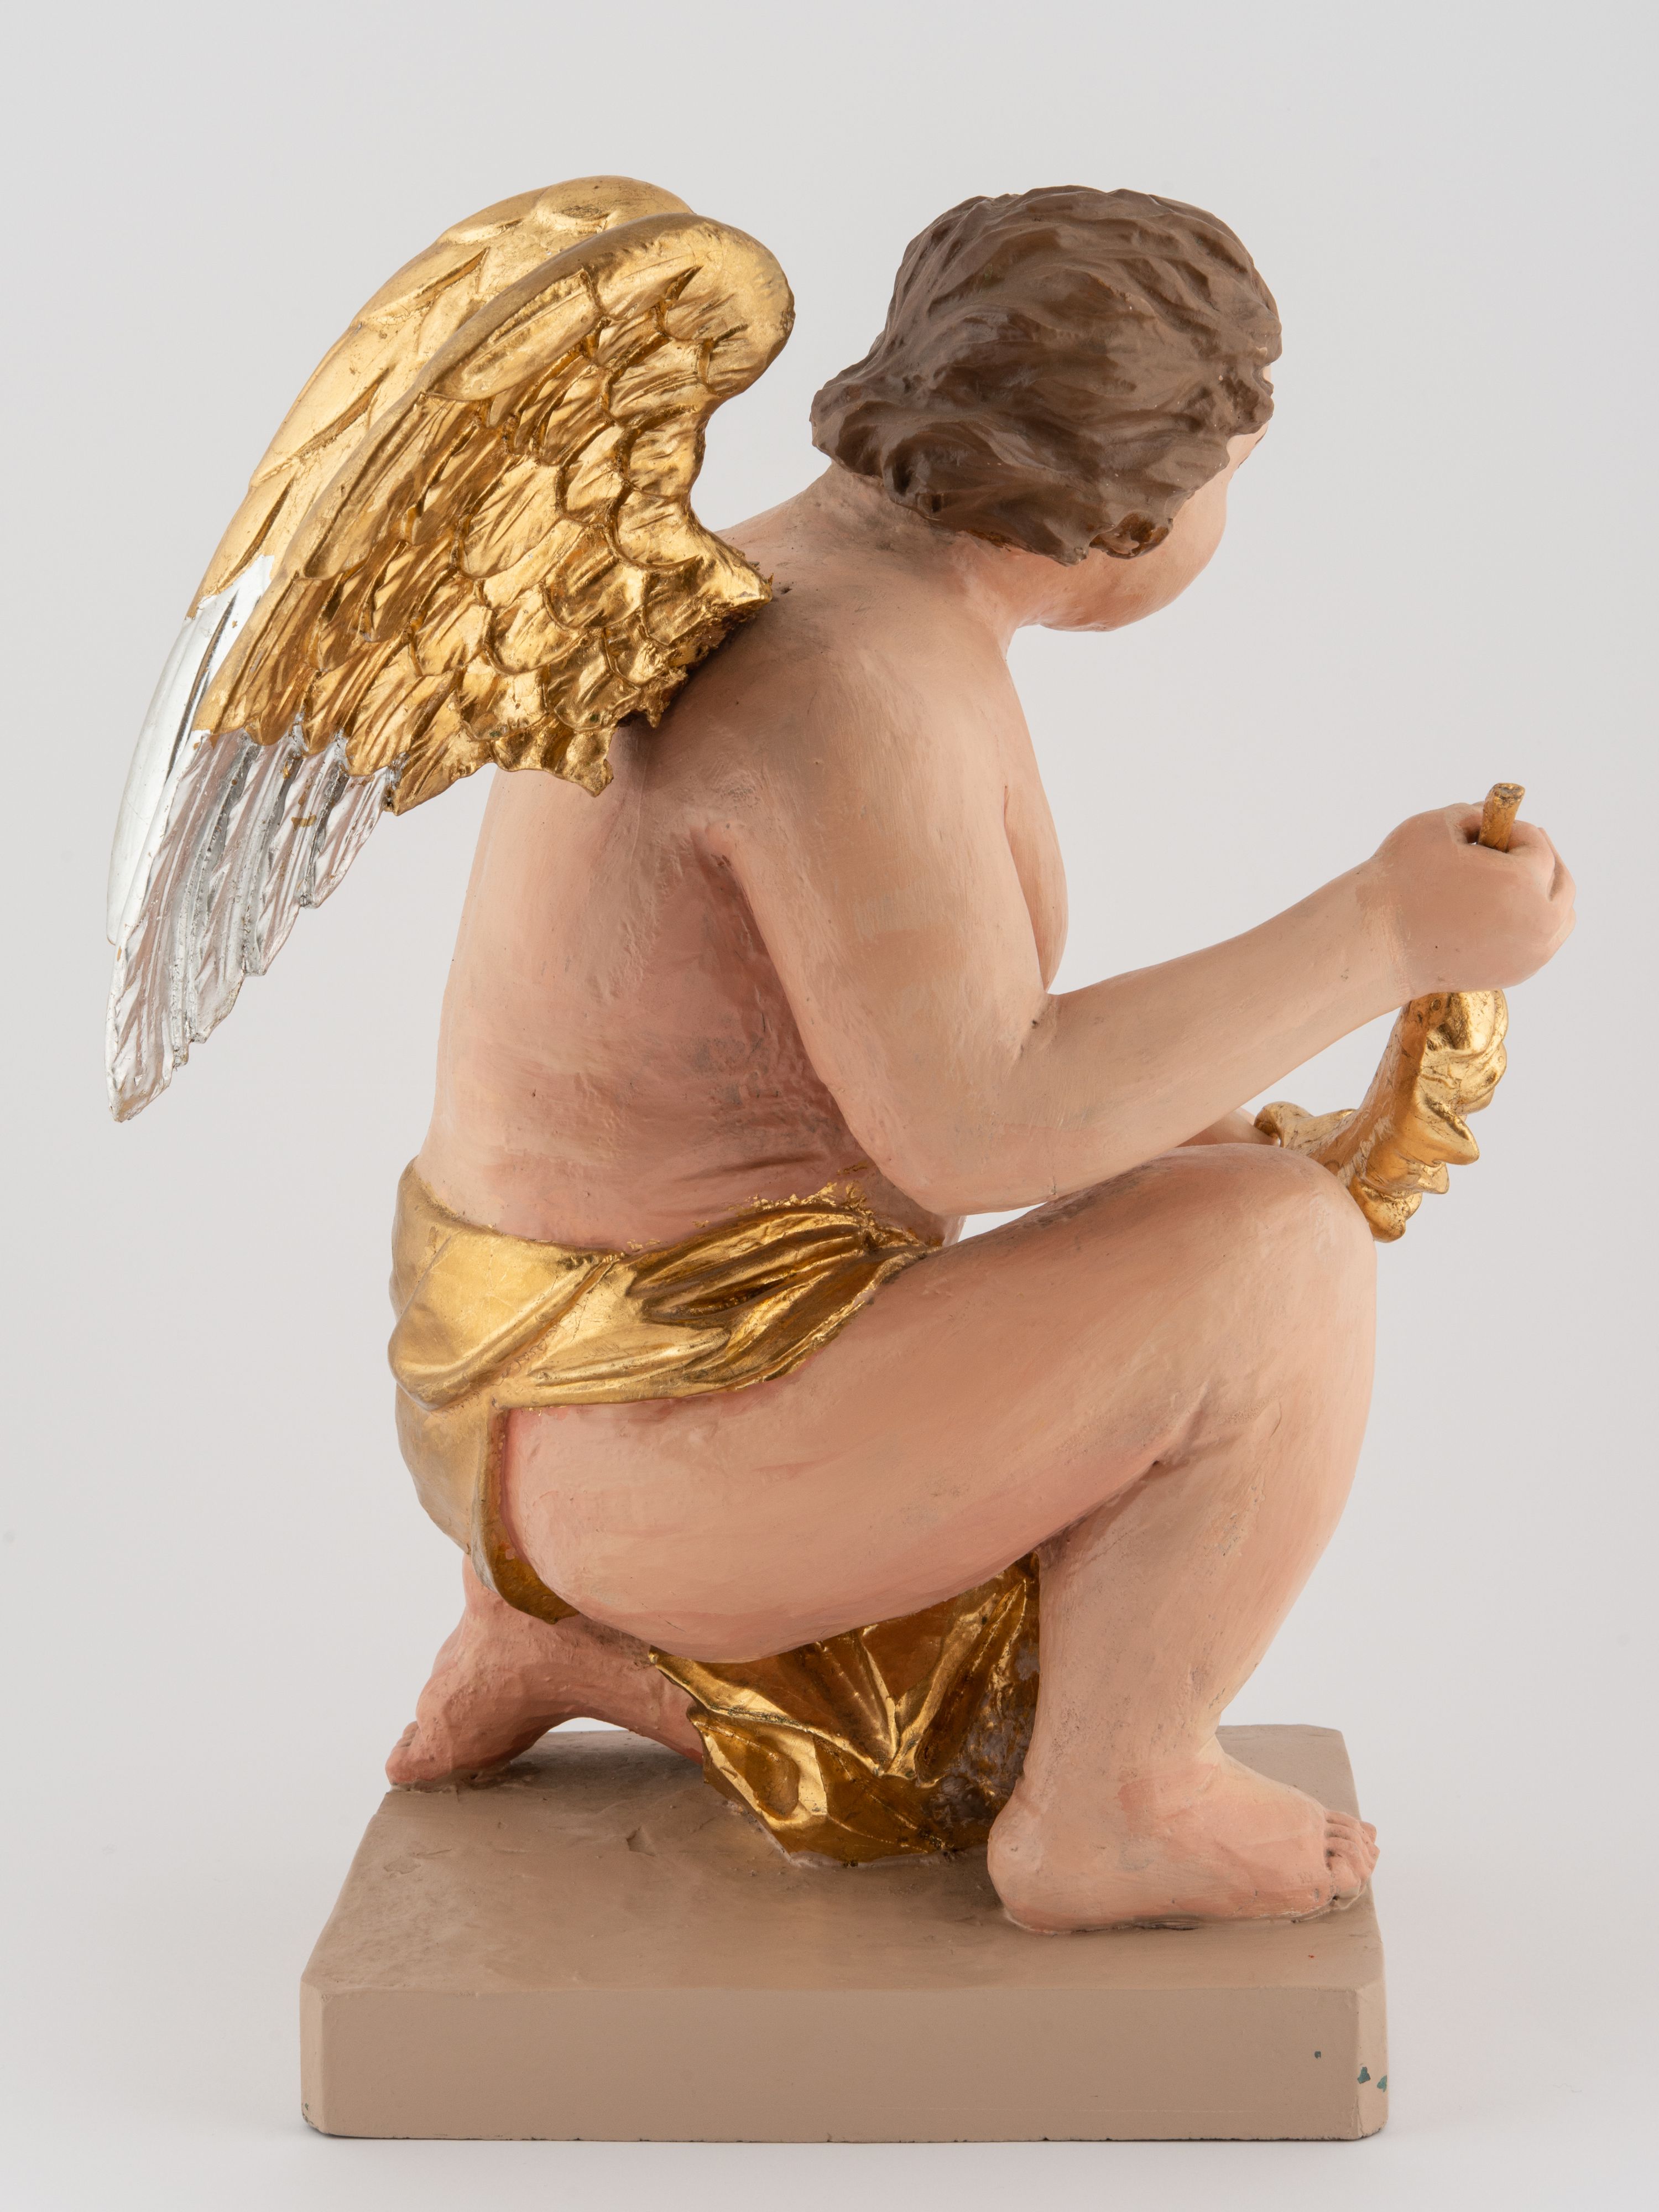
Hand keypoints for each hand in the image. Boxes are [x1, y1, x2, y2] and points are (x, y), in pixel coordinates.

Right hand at [1358, 804, 1575, 998]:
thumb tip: (1493, 821)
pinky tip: (1508, 908)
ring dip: (1545, 891)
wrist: (1378, 945)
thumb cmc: (1400, 883)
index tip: (1490, 828)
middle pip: (1560, 880)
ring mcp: (1531, 953)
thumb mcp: (1437, 825)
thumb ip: (1475, 813)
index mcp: (1523, 883)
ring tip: (1517, 878)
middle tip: (1514, 844)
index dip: (1513, 829)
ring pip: (1561, 915)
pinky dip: (1534, 920)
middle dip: (1539, 857)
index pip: (1537, 845)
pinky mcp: (1517, 973)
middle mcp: (1538, 923)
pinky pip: (1543, 941)